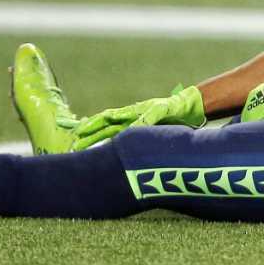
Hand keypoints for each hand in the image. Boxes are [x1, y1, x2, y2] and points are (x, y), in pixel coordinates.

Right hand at [70, 84, 205, 150]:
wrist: (190, 110)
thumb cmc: (175, 107)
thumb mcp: (163, 111)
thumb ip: (149, 117)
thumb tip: (133, 128)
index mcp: (132, 112)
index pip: (107, 117)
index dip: (92, 124)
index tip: (78, 131)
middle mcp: (130, 120)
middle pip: (104, 128)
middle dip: (88, 136)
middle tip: (73, 146)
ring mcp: (135, 128)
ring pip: (110, 136)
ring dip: (97, 144)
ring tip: (82, 152)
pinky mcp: (143, 136)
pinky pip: (123, 143)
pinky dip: (112, 149)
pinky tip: (105, 157)